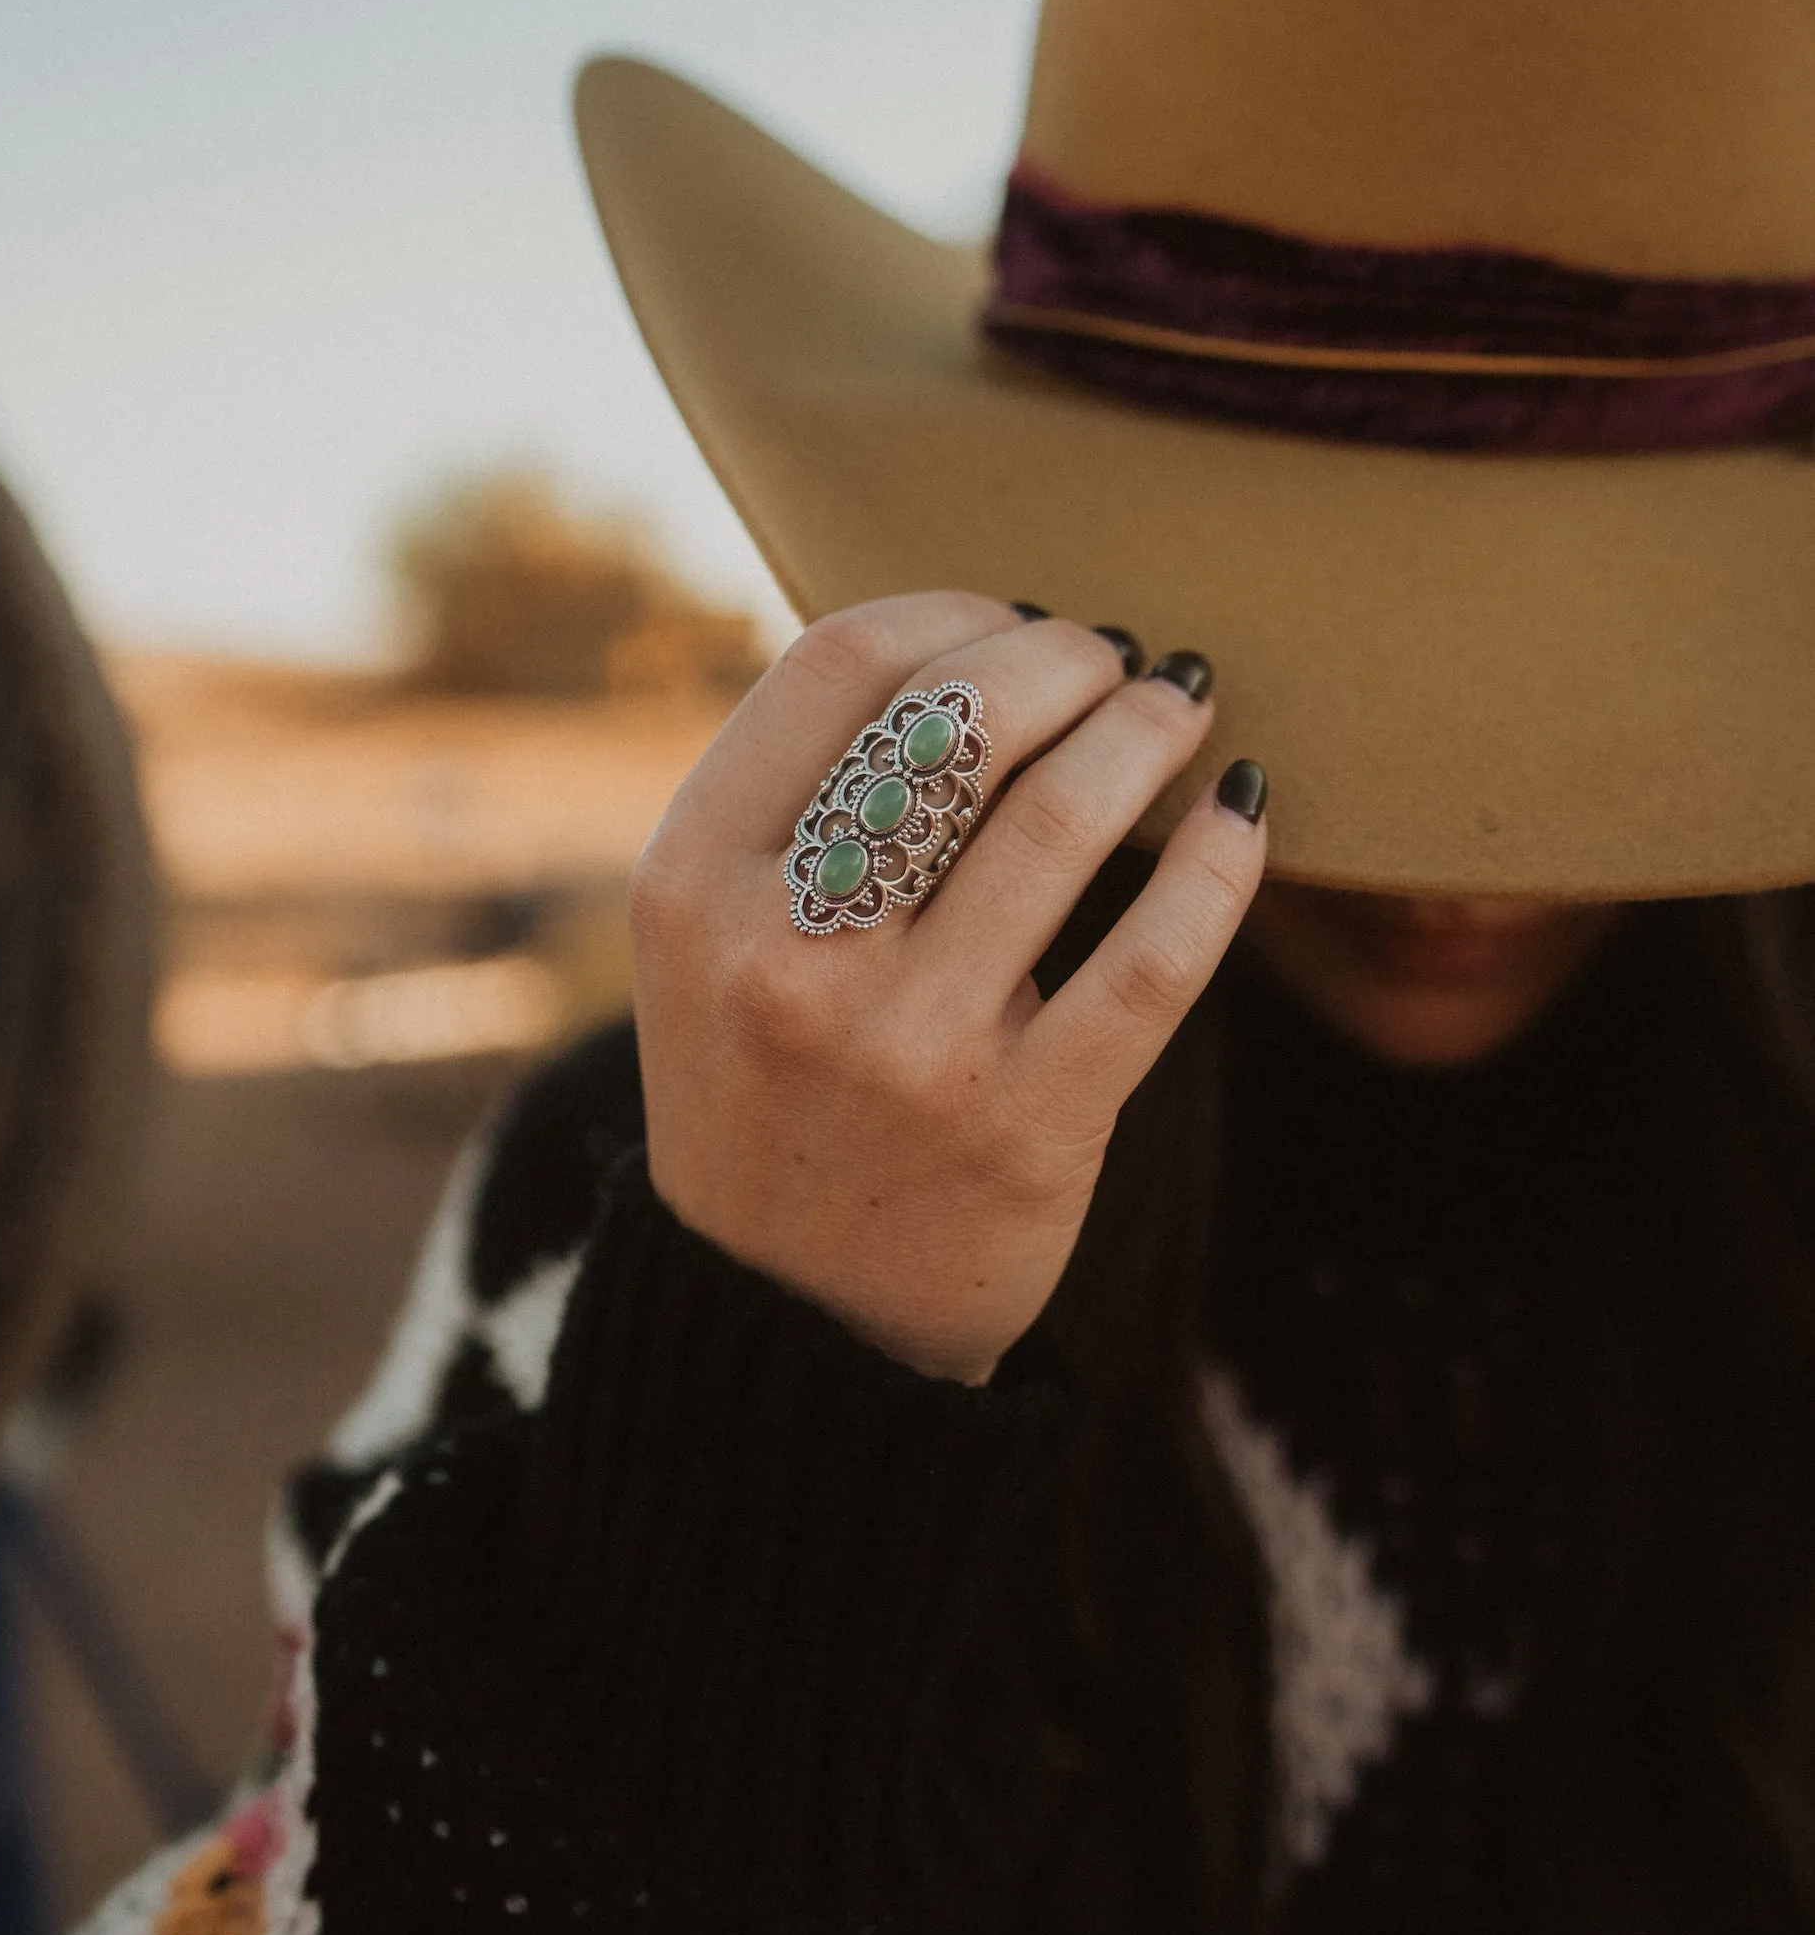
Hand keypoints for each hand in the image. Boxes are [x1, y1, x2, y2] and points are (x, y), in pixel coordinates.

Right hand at [631, 592, 1265, 1383]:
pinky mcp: (1026, 1125)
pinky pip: (1156, 958)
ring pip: (1068, 816)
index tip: (1011, 623)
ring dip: (1149, 728)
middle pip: (962, 717)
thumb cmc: (767, 1091)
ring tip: (1180, 709)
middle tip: (1114, 658)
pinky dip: (1221, 862)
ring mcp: (909, 1046)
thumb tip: (968, 643)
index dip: (953, 611)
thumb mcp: (707, 945)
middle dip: (1066, 655)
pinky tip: (1241, 814)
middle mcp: (788, 956)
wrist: (786, 1324)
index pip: (839, 661)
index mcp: (693, 884)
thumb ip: (793, 802)